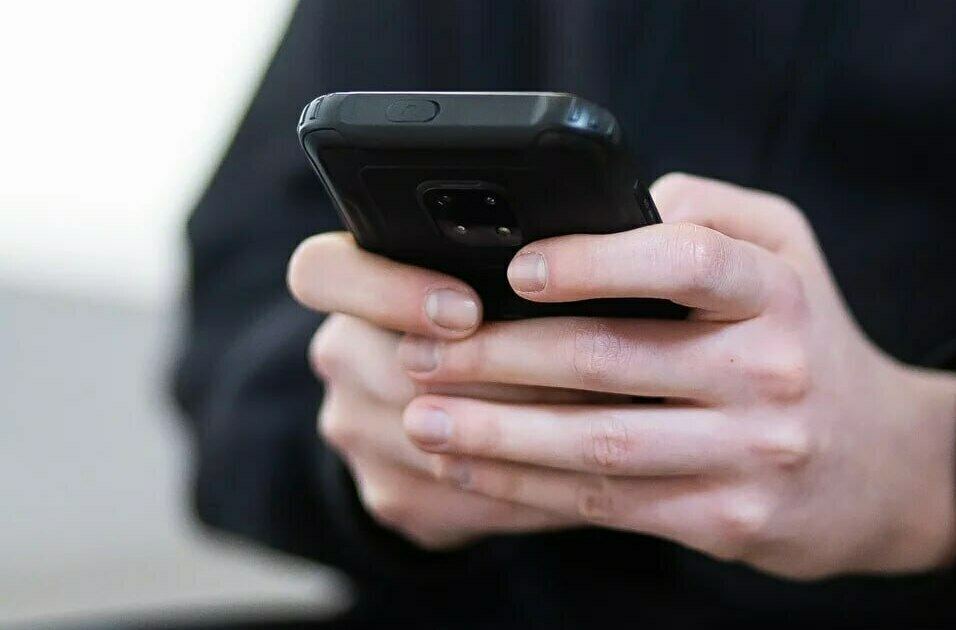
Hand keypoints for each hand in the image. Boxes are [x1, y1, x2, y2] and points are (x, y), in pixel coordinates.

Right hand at [287, 234, 605, 548]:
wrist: (443, 412)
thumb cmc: (489, 310)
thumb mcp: (485, 266)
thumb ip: (511, 254)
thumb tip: (600, 239)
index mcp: (348, 282)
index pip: (322, 274)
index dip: (389, 291)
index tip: (465, 309)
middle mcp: (340, 357)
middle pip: (395, 369)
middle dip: (499, 375)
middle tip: (584, 373)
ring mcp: (357, 433)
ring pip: (437, 442)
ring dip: (528, 432)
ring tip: (608, 417)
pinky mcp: (392, 496)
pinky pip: (466, 499)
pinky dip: (531, 484)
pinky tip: (587, 471)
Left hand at [397, 173, 955, 576]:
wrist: (883, 466)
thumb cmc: (808, 339)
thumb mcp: (787, 252)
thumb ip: (707, 214)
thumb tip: (612, 209)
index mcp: (777, 292)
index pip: (687, 260)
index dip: (596, 261)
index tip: (516, 269)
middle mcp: (771, 372)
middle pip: (614, 361)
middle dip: (500, 356)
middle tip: (419, 351)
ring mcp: (752, 454)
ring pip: (600, 445)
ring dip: (498, 433)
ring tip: (423, 418)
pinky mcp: (728, 522)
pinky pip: (611, 504)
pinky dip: (530, 487)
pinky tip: (475, 467)